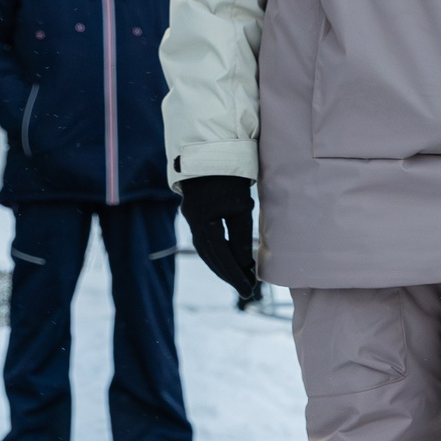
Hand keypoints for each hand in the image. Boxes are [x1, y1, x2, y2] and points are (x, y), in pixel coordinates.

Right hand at [178, 175, 257, 300]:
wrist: (211, 151)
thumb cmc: (230, 177)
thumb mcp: (241, 207)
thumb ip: (241, 237)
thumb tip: (244, 264)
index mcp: (203, 223)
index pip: (220, 256)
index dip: (235, 274)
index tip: (248, 290)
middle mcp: (193, 223)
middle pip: (211, 257)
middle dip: (228, 274)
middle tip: (246, 289)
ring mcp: (192, 218)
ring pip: (206, 250)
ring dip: (222, 265)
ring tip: (240, 278)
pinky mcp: (195, 213)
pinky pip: (206, 240)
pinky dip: (217, 253)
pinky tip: (229, 259)